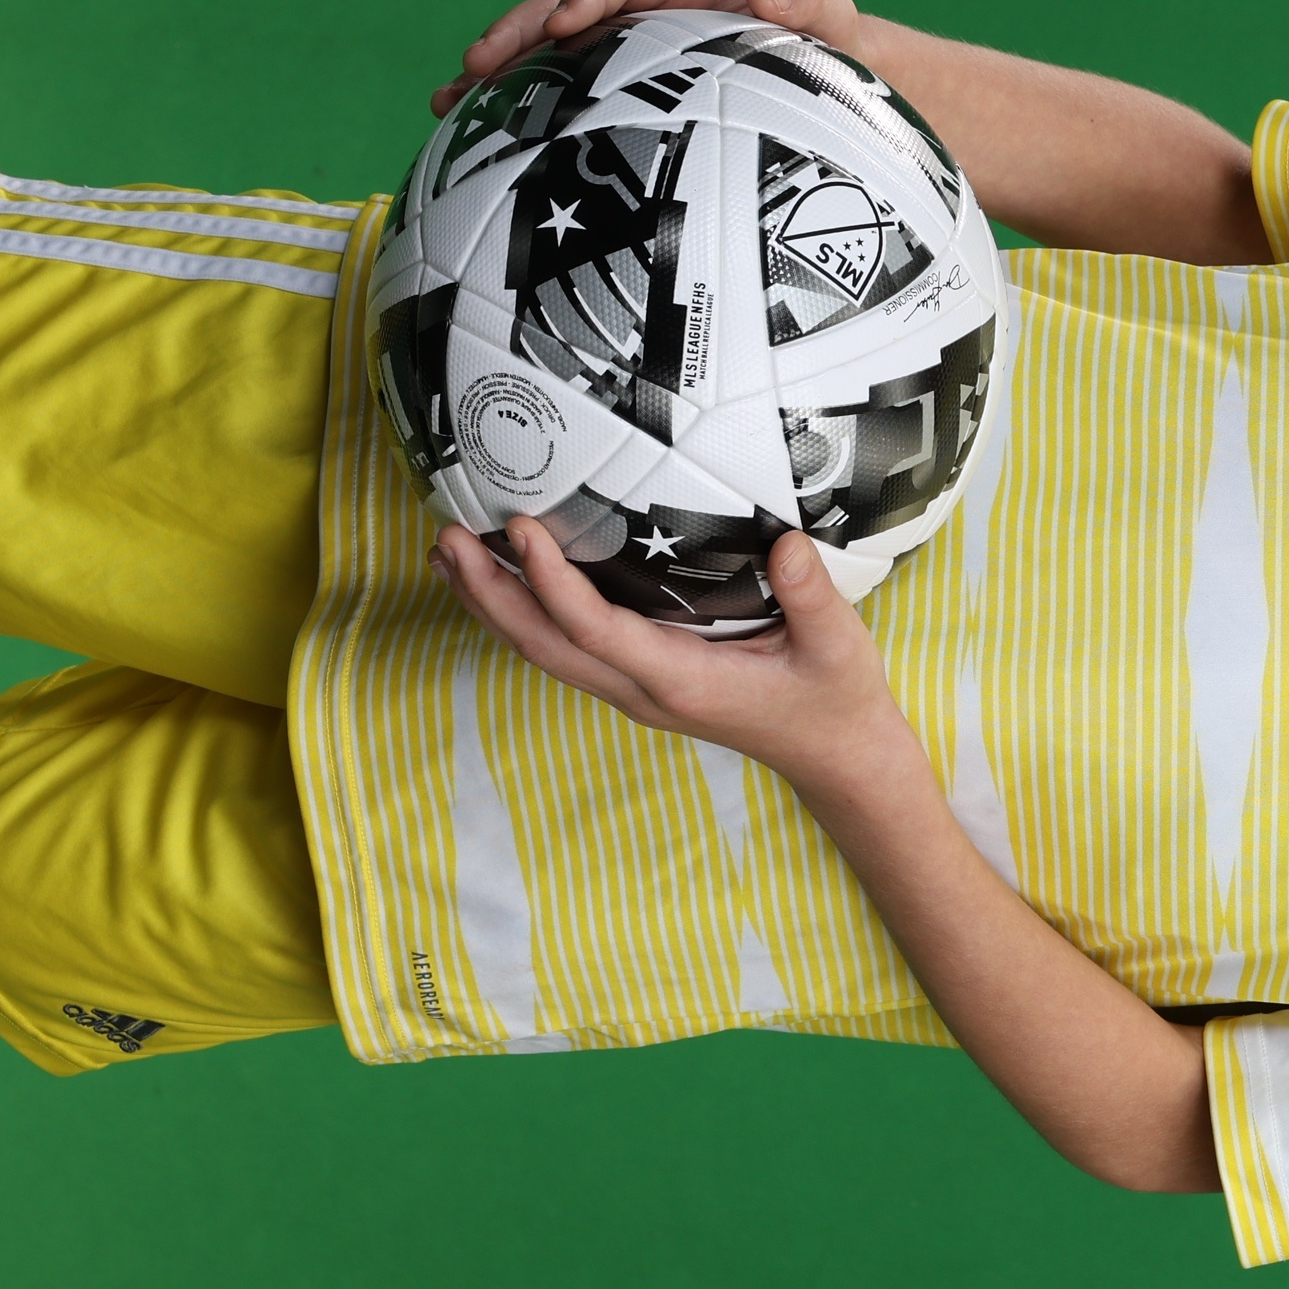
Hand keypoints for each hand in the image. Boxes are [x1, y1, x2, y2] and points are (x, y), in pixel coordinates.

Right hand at [429, 0, 867, 113]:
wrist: (824, 85)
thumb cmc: (826, 47)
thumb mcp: (829, 18)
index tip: (567, 23)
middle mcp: (641, 15)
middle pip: (563, 10)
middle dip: (517, 33)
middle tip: (477, 65)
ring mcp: (621, 56)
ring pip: (547, 57)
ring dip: (497, 75)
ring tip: (447, 104)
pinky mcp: (614, 98)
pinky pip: (557, 101)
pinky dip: (515, 118)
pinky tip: (471, 148)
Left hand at [436, 516, 920, 803]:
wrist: (837, 758)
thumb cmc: (836, 701)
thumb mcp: (841, 647)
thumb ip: (812, 597)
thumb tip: (785, 543)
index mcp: (683, 682)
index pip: (595, 632)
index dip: (552, 582)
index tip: (522, 530)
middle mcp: (644, 692)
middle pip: (543, 647)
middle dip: (489, 595)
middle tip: (446, 539)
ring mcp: (636, 691)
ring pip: (544, 652)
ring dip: (493, 605)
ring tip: (448, 553)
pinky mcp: (639, 682)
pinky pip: (566, 649)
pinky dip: (524, 613)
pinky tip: (504, 581)